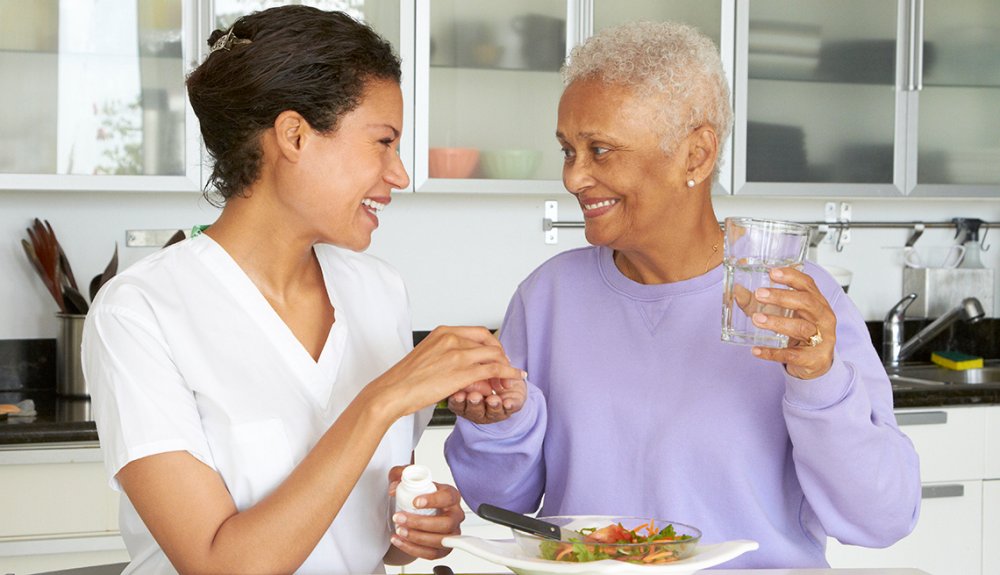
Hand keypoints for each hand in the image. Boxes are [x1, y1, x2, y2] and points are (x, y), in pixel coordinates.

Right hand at [371, 326, 526, 419]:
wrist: (392, 391)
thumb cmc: (404, 379)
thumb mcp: (427, 357)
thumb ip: (447, 355)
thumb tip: (461, 364)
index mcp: (443, 332)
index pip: (478, 332)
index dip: (492, 344)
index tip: (495, 355)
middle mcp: (452, 338)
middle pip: (489, 342)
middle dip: (502, 355)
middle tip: (506, 366)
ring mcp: (458, 354)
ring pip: (494, 355)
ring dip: (506, 366)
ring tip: (510, 377)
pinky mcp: (462, 372)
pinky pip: (494, 369)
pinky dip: (508, 373)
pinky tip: (514, 378)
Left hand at [388, 466, 463, 560]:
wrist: (417, 513)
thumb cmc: (418, 496)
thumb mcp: (407, 480)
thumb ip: (399, 475)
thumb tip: (394, 488)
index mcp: (451, 496)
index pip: (448, 497)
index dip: (433, 501)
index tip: (415, 502)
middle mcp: (455, 515)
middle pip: (446, 523)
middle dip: (420, 523)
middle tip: (400, 518)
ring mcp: (451, 533)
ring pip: (440, 540)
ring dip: (416, 537)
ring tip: (399, 530)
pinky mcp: (444, 549)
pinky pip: (431, 553)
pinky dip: (413, 549)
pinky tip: (399, 540)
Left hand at [749, 266, 835, 379]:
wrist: (815, 362)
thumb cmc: (799, 332)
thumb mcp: (782, 314)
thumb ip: (759, 303)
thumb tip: (737, 291)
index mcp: (817, 301)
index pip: (807, 284)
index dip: (791, 276)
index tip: (772, 273)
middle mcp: (823, 317)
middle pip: (807, 302)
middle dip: (782, 297)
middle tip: (760, 294)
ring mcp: (822, 338)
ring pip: (801, 327)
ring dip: (777, 322)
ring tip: (756, 320)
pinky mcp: (815, 358)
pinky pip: (792, 354)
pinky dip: (772, 352)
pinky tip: (756, 350)